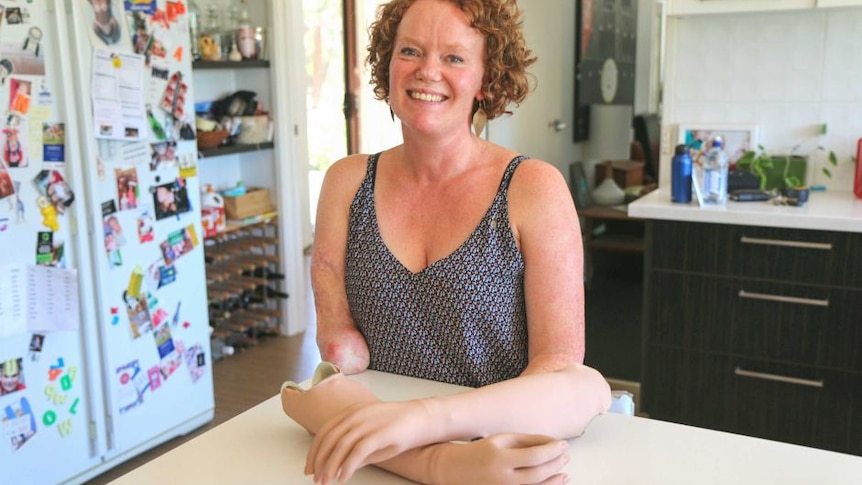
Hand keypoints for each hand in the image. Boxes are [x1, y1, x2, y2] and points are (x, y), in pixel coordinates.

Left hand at [305, 399, 435, 482]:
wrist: (422, 418)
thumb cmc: (398, 426)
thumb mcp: (372, 433)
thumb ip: (355, 446)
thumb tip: (339, 465)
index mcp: (351, 412)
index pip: (325, 431)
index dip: (314, 451)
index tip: (309, 467)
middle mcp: (356, 415)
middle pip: (329, 439)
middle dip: (319, 461)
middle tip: (315, 479)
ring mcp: (367, 423)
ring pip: (340, 446)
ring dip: (330, 466)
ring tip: (326, 482)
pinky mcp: (378, 434)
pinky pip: (357, 452)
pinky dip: (347, 466)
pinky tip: (343, 478)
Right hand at [431, 433, 569, 484]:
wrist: (455, 470)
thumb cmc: (480, 451)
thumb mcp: (501, 439)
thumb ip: (527, 440)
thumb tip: (551, 442)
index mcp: (500, 458)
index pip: (535, 455)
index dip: (552, 450)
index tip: (563, 445)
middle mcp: (502, 478)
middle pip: (538, 474)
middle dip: (556, 464)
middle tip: (565, 456)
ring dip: (555, 481)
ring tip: (564, 473)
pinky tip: (553, 483)